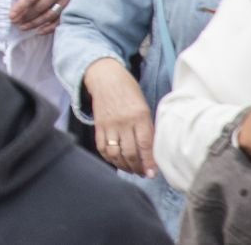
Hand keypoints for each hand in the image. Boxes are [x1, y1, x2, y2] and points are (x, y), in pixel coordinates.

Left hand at [8, 0, 86, 33]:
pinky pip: (61, 18)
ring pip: (50, 14)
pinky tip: (40, 30)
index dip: (21, 7)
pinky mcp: (73, 3)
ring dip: (36, 23)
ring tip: (24, 27)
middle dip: (26, 17)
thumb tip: (21, 2)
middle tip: (16, 22)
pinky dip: (50, 26)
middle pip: (40, 7)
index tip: (12, 16)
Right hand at [82, 59, 155, 177]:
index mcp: (139, 116)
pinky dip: (109, 158)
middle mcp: (123, 122)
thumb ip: (147, 127)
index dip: (149, 162)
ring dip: (124, 166)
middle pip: (130, 152)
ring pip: (115, 153)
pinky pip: (102, 147)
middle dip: (138, 168)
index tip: (153, 174)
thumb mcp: (144, 106)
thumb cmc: (129, 91)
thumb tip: (152, 151)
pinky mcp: (98, 125)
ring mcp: (109, 124)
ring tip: (131, 170)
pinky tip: (116, 161)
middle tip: (143, 174)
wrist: (105, 77)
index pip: (145, 144)